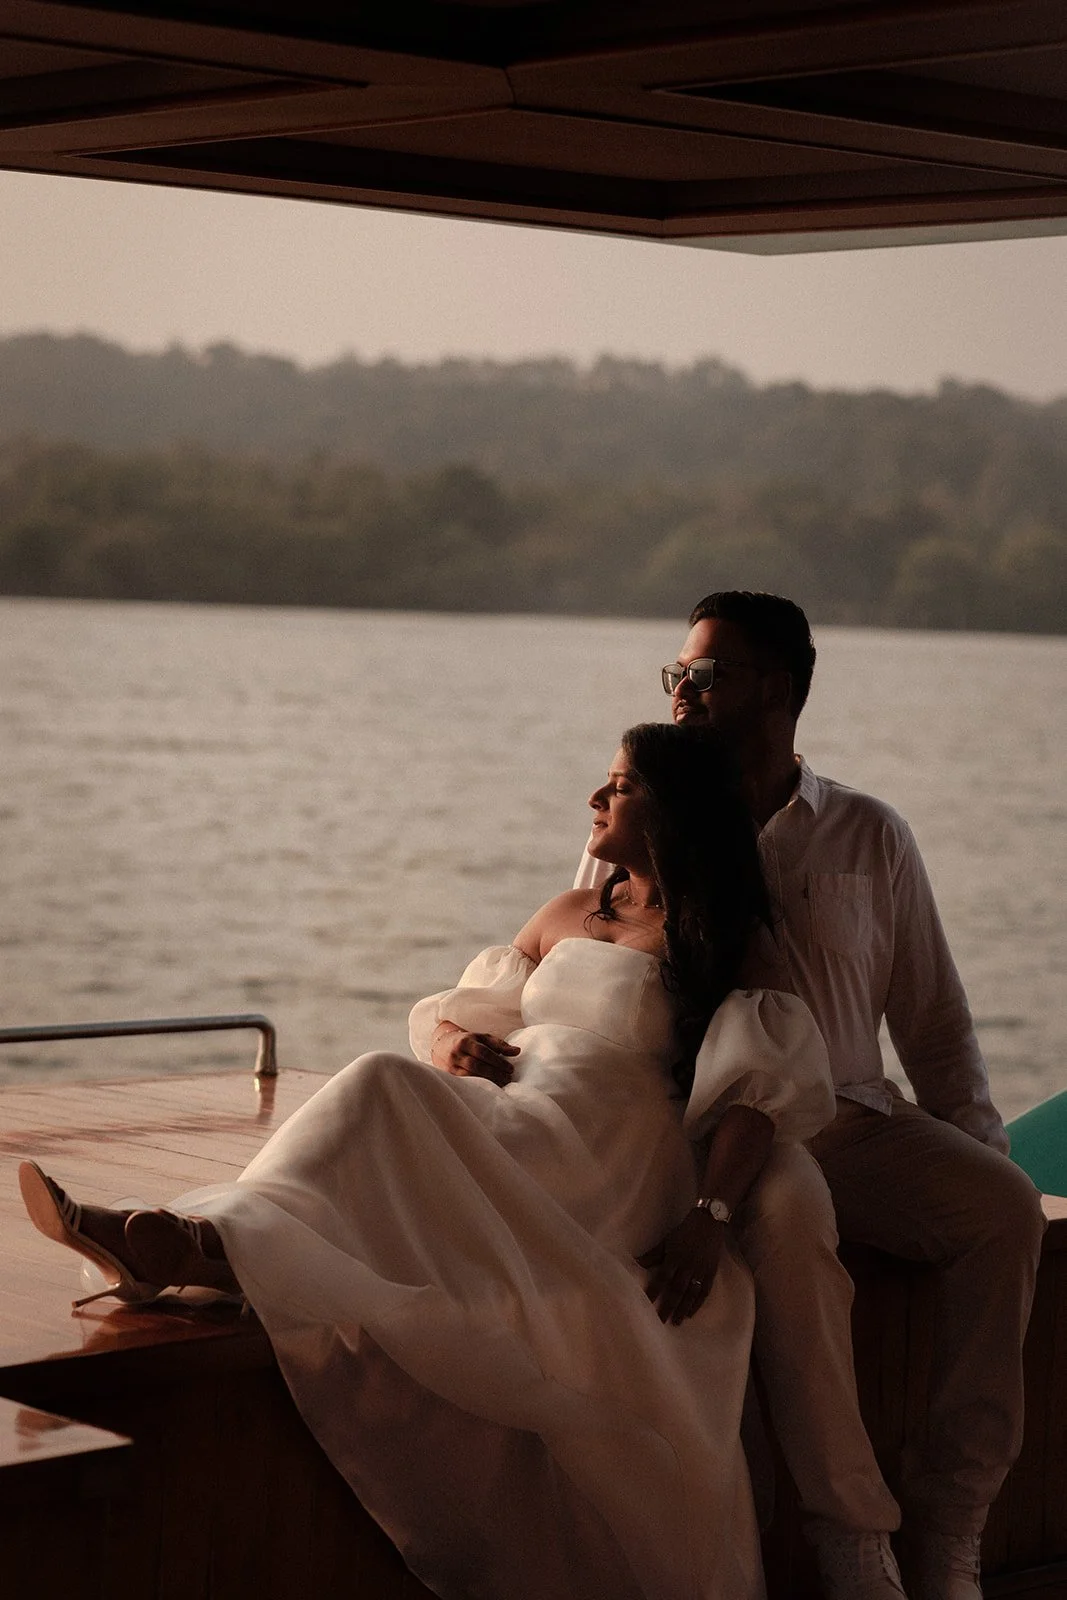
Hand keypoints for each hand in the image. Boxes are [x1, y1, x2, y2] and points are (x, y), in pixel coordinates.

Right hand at [432, 1024, 518, 1085]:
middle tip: (508, 1078)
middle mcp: (456, 1054)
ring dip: (488, 1081)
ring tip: (502, 1083)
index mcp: (465, 1041)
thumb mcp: (483, 1038)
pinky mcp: (450, 1076)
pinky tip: (490, 1087)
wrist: (443, 1045)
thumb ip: (500, 1045)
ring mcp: (451, 1066)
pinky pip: (465, 1082)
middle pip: (476, 1065)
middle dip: (494, 1073)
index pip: (483, 1052)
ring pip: (469, 1076)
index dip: (498, 1061)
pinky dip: (478, 1085)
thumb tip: (517, 1051)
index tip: (510, 1068)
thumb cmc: (468, 1041)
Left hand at [637, 1208, 724, 1324]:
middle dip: (668, 1306)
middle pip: (677, 1289)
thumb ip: (653, 1254)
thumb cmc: (684, 1231)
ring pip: (691, 1293)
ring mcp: (700, 1270)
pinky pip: (704, 1291)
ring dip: (683, 1308)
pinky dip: (697, 1303)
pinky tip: (691, 1313)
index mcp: (675, 1257)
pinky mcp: (711, 1273)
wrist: (708, 1223)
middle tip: (661, 1321)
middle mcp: (688, 1265)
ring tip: (676, 1321)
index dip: (654, 1290)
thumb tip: (636, 1262)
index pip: (662, 1277)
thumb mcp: (667, 1240)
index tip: (647, 1303)